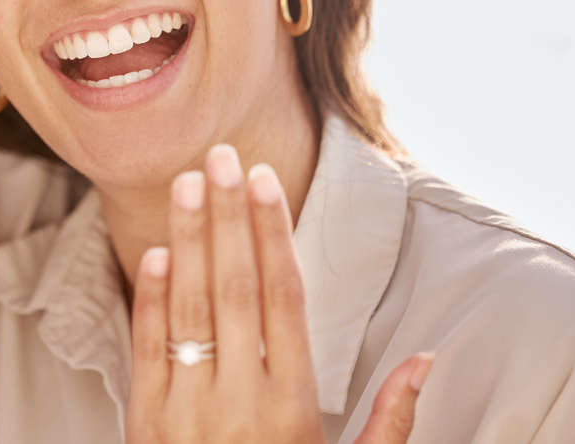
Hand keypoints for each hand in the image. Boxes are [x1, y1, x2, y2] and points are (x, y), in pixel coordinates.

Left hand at [125, 144, 432, 443]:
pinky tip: (156, 251)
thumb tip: (430, 356)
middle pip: (235, 290)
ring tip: (189, 183)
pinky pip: (147, 349)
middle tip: (223, 157)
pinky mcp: (145, 423)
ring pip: (190, 309)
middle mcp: (240, 401)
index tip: (267, 182)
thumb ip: (390, 421)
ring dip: (188, 241)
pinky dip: (151, 298)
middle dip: (228, 218)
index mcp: (293, 409)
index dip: (273, 236)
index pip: (285, 300)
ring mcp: (187, 411)